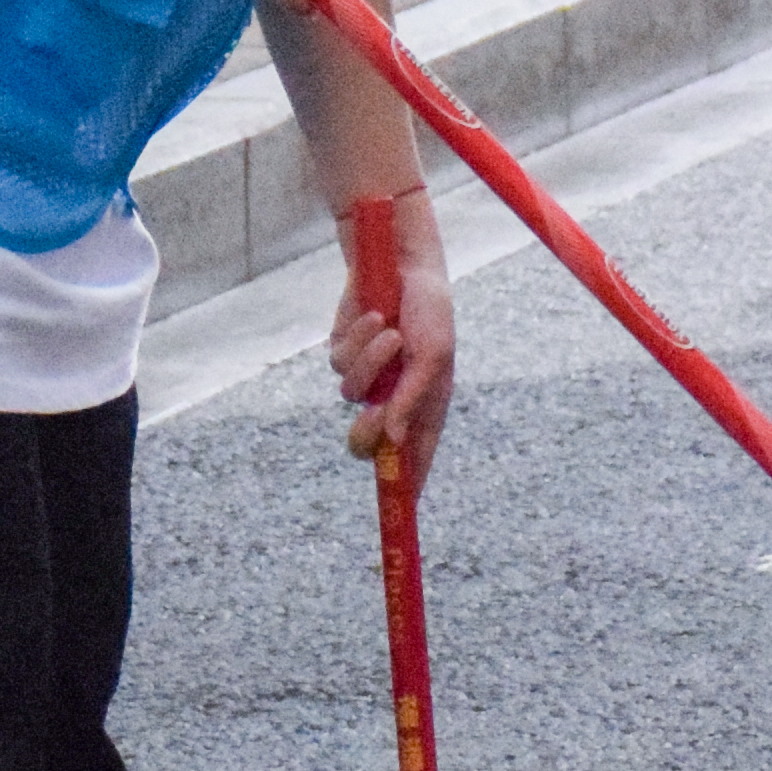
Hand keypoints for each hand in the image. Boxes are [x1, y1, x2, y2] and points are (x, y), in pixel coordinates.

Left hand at [332, 195, 454, 480]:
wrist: (399, 261)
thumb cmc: (429, 309)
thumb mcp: (433, 355)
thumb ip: (413, 400)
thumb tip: (394, 444)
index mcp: (426, 404)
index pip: (414, 457)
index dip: (407, 485)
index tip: (400, 510)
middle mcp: (394, 396)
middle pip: (368, 442)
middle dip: (367, 432)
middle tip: (374, 416)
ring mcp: (368, 376)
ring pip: (351, 397)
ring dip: (370, 362)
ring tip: (390, 331)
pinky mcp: (345, 353)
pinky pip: (338, 364)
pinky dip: (357, 341)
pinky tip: (375, 317)